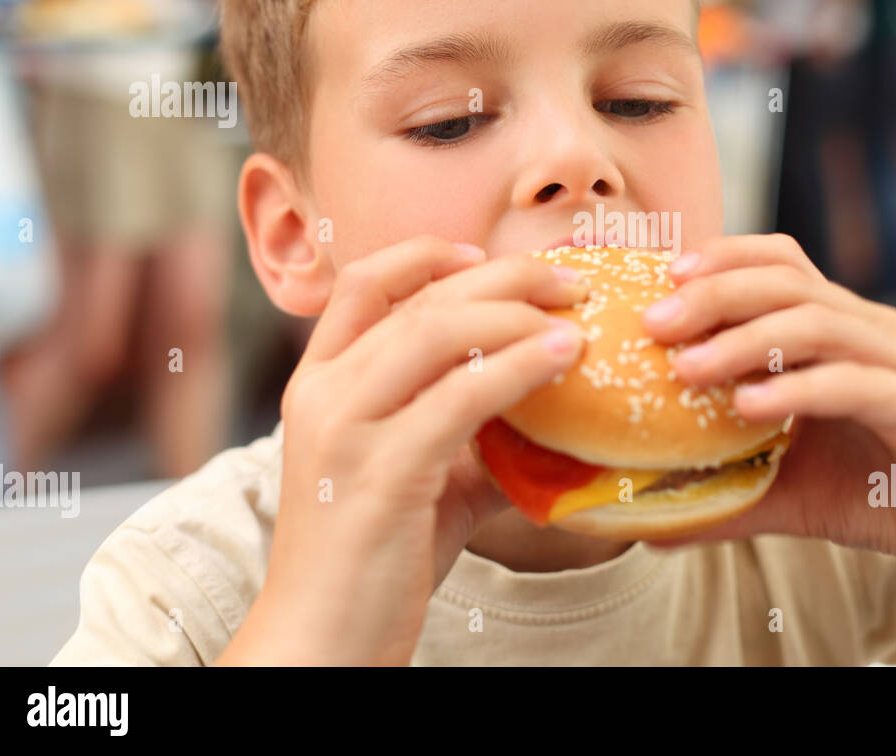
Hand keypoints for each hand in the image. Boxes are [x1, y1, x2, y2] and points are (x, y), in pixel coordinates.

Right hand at [218, 237, 588, 664]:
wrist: (324, 641)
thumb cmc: (374, 559)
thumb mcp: (419, 479)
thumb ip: (468, 436)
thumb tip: (545, 416)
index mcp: (318, 384)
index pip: (362, 283)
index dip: (426, 255)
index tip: (484, 254)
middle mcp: (322, 394)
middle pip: (420, 298)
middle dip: (503, 277)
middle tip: (569, 281)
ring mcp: (346, 430)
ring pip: (439, 332)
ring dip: (519, 314)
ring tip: (577, 316)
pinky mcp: (382, 472)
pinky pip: (461, 397)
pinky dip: (520, 367)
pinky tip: (563, 359)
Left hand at [640, 234, 895, 578]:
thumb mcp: (795, 492)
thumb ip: (727, 495)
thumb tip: (646, 523)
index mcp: (840, 330)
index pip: (778, 263)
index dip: (720, 259)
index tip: (657, 283)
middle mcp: (870, 331)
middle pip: (786, 280)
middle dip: (713, 293)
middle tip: (653, 323)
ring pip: (816, 322)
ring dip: (743, 340)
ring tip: (686, 368)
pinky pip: (855, 384)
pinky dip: (798, 390)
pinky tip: (749, 408)